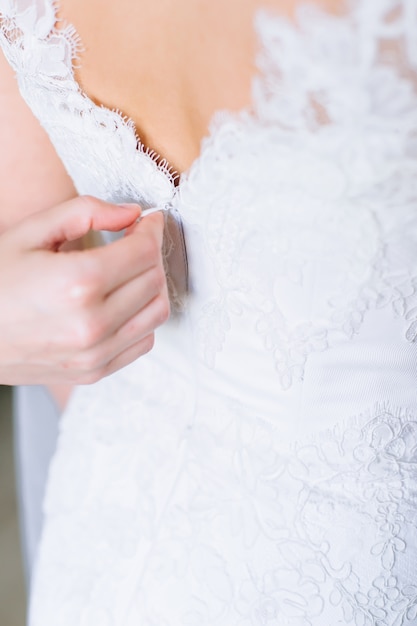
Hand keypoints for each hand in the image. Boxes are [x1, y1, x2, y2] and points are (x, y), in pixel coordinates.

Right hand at [0, 196, 169, 385]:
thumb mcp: (30, 232)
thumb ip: (84, 212)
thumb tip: (132, 212)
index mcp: (77, 283)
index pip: (144, 252)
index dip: (152, 229)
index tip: (149, 220)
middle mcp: (92, 324)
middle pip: (154, 280)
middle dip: (152, 253)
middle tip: (137, 240)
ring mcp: (94, 354)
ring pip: (157, 313)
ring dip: (152, 285)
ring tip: (132, 270)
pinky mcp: (93, 372)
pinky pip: (143, 342)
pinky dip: (143, 318)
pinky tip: (124, 301)